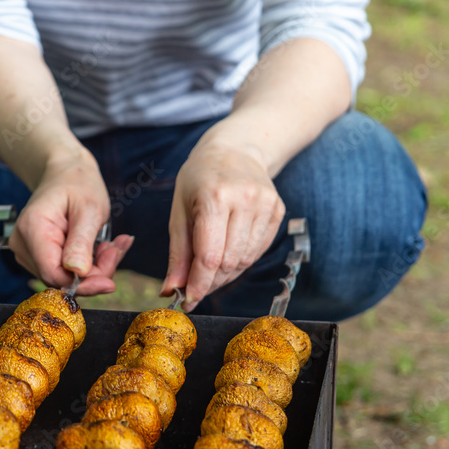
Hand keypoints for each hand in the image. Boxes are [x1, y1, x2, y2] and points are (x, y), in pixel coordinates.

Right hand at [9, 149, 133, 295]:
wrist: (66, 173)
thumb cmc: (78, 184)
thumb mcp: (89, 209)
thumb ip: (81, 242)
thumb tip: (77, 274)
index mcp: (33, 228)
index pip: (52, 274)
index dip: (83, 283)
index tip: (110, 280)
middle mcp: (23, 244)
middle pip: (60, 279)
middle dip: (94, 273)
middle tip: (116, 250)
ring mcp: (26, 252)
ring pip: (64, 278)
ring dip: (94, 268)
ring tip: (110, 244)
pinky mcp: (36, 256)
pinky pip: (64, 272)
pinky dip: (88, 265)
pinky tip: (101, 247)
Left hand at [161, 126, 285, 310]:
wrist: (236, 148)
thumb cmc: (199, 178)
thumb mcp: (179, 210)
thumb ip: (177, 253)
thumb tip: (170, 290)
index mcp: (215, 196)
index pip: (209, 255)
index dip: (198, 284)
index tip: (187, 300)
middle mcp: (245, 200)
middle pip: (229, 262)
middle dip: (209, 282)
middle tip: (194, 288)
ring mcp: (266, 205)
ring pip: (246, 260)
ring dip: (225, 275)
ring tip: (209, 271)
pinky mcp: (278, 211)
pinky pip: (258, 251)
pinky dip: (240, 261)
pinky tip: (227, 254)